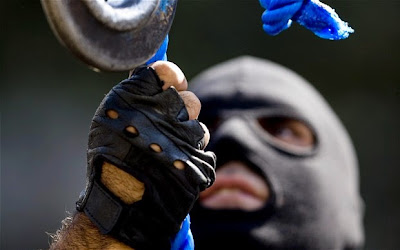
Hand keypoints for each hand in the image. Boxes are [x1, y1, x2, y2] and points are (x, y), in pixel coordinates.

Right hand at [76, 61, 215, 248]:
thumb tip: (158, 76)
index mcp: (139, 97)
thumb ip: (135, 94)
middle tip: (165, 130)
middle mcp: (165, 111)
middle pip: (189, 100)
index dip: (172, 78)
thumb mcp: (110, 117)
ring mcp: (184, 135)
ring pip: (197, 128)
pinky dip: (191, 159)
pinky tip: (173, 168)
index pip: (168, 72)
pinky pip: (203, 151)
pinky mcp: (197, 158)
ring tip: (165, 157)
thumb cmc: (110, 158)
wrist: (121, 200)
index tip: (173, 85)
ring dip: (186, 140)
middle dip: (181, 114)